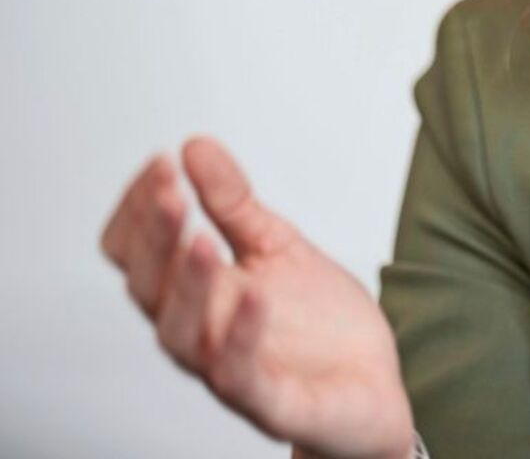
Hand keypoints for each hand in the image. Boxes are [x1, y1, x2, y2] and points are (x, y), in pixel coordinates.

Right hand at [99, 136, 414, 458]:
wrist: (371, 385)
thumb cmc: (316, 324)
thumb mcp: (278, 246)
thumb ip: (234, 204)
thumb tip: (195, 147)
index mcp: (195, 293)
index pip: (136, 254)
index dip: (139, 211)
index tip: (160, 162)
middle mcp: (200, 333)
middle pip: (150, 290)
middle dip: (156, 239)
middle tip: (169, 192)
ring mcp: (229, 371)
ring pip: (181, 335)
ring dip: (188, 285)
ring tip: (200, 238)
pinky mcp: (269, 403)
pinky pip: (240, 375)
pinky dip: (241, 336)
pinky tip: (255, 295)